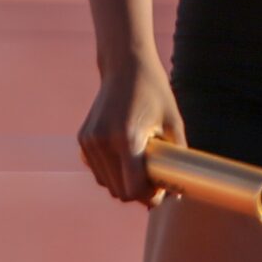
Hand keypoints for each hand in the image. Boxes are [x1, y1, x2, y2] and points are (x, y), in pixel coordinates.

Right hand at [77, 60, 185, 207]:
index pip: (133, 188)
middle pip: (119, 191)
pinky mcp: (83, 139)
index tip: (162, 191)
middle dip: (138, 193)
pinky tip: (126, 157)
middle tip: (155, 181)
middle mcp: (103, 142)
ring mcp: (89, 141)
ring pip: (106, 184)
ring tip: (141, 166)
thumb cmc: (154, 92)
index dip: (150, 197)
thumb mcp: (173, 123)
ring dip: (124, 183)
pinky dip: (112, 172)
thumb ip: (176, 157)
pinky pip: (98, 171)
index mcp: (126, 138)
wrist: (125, 65)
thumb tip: (178, 192)